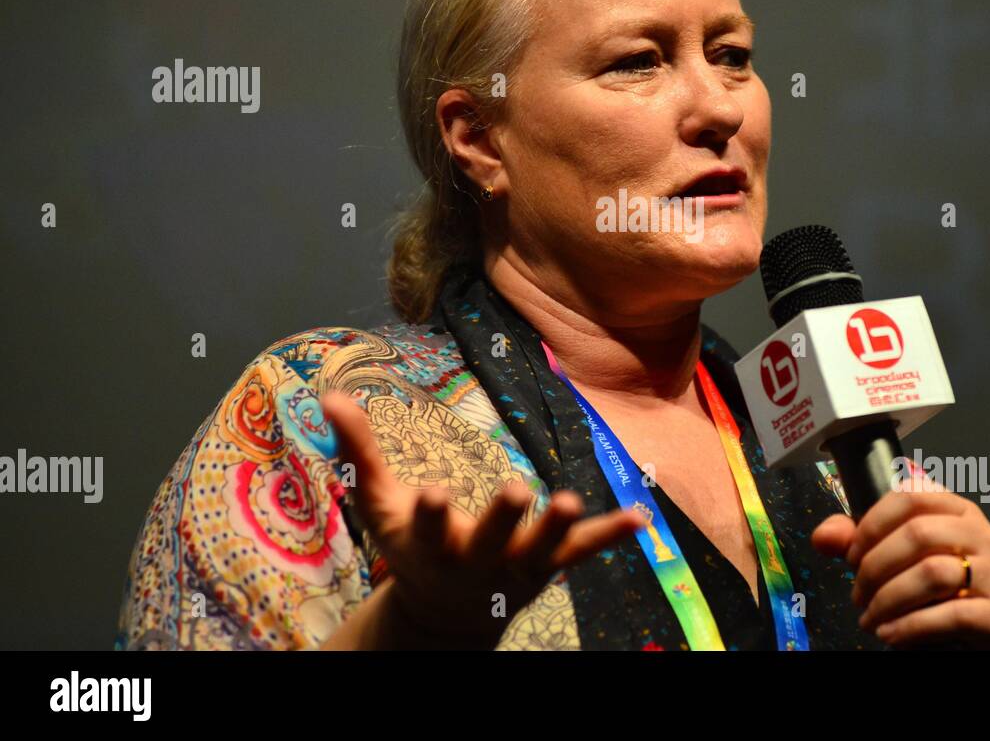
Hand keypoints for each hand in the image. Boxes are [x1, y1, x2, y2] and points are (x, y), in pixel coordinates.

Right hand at [321, 390, 644, 648]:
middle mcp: (474, 561)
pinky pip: (581, 552)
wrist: (444, 616)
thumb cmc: (410, 549)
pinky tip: (639, 518)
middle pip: (488, 540)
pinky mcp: (546, 568)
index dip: (429, 514)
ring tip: (570, 500)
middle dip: (501, 519)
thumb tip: (330, 394)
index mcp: (428, 545)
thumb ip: (359, 452)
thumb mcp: (379, 506)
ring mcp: (515, 567)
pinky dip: (608, 536)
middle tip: (516, 491)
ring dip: (556, 528)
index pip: (426, 528)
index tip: (431, 493)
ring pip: (539, 550)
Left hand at [811, 466, 989, 649]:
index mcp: (956, 509)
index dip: (871, 525)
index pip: (909, 497)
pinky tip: (890, 634)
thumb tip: (823, 537)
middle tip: (858, 594)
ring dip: (889, 599)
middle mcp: (983, 534)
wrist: (965, 636)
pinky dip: (910, 627)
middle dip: (875, 568)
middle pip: (918, 534)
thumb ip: (855, 541)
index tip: (851, 556)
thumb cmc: (927, 590)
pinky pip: (952, 615)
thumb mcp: (889, 559)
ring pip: (933, 573)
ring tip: (870, 617)